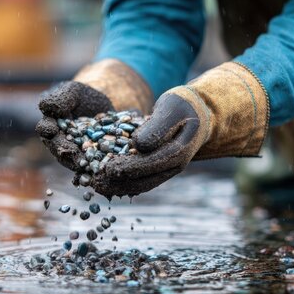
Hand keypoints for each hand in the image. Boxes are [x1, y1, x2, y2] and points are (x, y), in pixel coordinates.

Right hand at [36, 81, 112, 170]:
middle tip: (66, 151)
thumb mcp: (73, 92)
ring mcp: (75, 153)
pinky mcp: (91, 159)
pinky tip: (98, 169)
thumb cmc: (83, 97)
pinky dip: (93, 167)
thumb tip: (45, 107)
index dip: (47, 130)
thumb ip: (61, 99)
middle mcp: (60, 142)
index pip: (45, 129)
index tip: (51, 128)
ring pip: (73, 160)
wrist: (104, 108)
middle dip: (62, 149)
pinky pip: (90, 165)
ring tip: (82, 163)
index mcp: (51, 125)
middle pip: (58, 148)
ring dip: (77, 162)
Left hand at [94, 62, 269, 196]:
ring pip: (142, 185)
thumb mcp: (171, 108)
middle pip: (145, 180)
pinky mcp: (159, 170)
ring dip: (119, 187)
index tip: (107, 169)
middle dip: (119, 183)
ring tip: (97, 186)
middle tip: (95, 182)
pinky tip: (106, 183)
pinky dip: (123, 184)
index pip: (150, 163)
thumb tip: (137, 145)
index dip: (128, 168)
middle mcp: (174, 166)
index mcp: (178, 151)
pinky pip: (141, 181)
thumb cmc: (182, 106)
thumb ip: (156, 127)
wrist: (197, 114)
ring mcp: (167, 170)